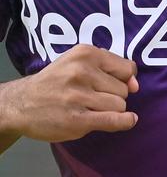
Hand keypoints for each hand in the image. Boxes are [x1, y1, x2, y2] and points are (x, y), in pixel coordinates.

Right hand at [0, 43, 138, 141]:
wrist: (20, 104)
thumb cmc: (56, 83)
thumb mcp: (78, 64)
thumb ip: (110, 69)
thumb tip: (135, 85)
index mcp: (85, 54)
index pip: (127, 68)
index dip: (124, 79)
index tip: (110, 84)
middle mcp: (81, 72)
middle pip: (123, 90)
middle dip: (113, 96)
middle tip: (91, 97)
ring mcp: (78, 96)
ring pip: (119, 105)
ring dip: (110, 110)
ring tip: (89, 108)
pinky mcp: (76, 119)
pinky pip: (114, 120)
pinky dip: (125, 122)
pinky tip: (127, 121)